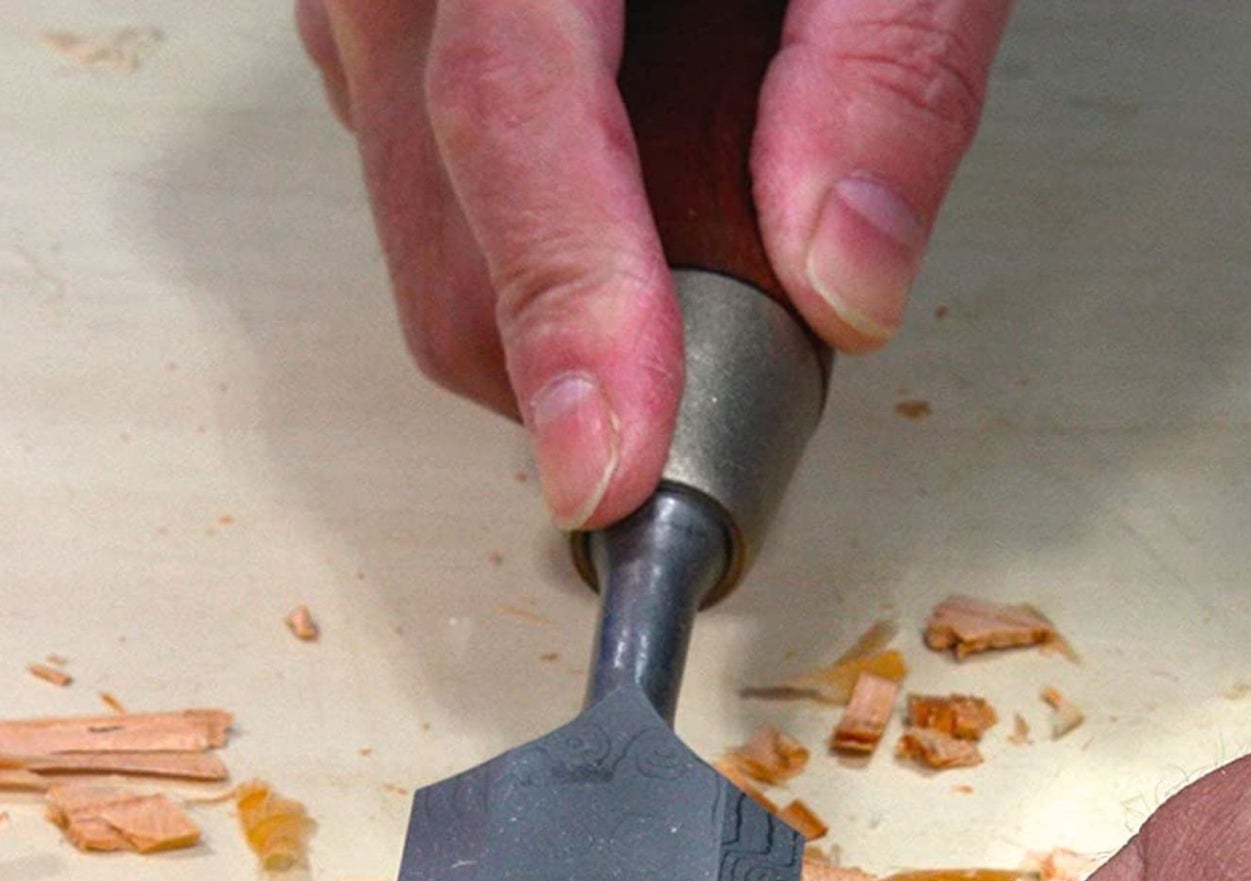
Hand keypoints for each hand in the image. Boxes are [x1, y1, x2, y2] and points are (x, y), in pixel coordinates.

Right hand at [297, 0, 1013, 527]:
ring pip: (433, 261)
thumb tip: (845, 282)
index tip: (613, 465)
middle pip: (452, 253)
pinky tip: (628, 191)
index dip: (566, 308)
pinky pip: (427, 211)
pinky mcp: (374, 52)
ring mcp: (365, 13)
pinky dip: (537, 254)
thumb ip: (885, 58)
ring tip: (696, 229)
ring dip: (566, 314)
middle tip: (744, 346)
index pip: (509, 115)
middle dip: (588, 362)